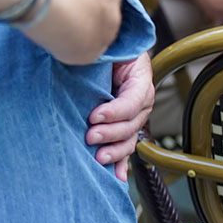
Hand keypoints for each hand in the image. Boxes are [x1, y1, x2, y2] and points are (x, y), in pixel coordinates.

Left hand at [88, 54, 154, 180]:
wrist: (114, 48)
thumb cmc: (110, 47)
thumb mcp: (110, 47)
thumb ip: (100, 54)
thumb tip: (79, 55)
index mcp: (140, 79)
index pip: (132, 100)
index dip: (114, 111)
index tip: (94, 115)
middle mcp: (142, 100)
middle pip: (131, 123)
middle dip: (110, 133)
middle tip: (89, 136)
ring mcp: (136, 115)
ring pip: (130, 138)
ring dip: (115, 151)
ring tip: (99, 157)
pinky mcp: (126, 125)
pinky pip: (127, 145)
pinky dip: (121, 162)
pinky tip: (116, 175)